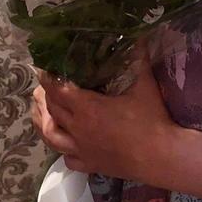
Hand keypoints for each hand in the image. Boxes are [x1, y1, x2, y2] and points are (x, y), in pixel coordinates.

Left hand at [30, 41, 178, 183]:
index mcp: (88, 107)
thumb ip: (139, 59)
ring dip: (43, 123)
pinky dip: (63, 150)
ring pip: (51, 136)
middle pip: (52, 110)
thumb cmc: (152, 120)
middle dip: (45, 96)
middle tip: (43, 86)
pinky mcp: (90, 165)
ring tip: (41, 113)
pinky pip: (68, 158)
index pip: (58, 90)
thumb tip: (137, 36)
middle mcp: (78, 128)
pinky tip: (66, 144)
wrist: (160, 157)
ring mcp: (82, 149)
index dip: (48, 79)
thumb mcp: (145, 85)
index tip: (43, 70)